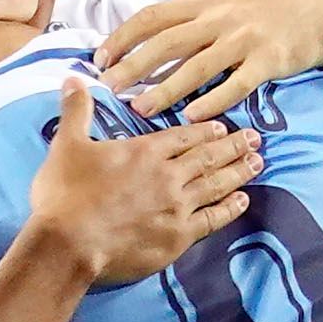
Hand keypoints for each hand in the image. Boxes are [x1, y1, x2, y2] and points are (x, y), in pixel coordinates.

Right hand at [21, 83, 259, 285]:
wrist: (68, 244)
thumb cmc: (64, 194)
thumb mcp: (66, 144)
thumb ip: (76, 110)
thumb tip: (72, 77)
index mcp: (145, 151)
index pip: (183, 136)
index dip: (205, 130)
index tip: (224, 126)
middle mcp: (168, 176)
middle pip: (207, 157)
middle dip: (233, 146)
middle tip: (256, 138)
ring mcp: (177, 207)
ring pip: (216, 184)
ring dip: (238, 171)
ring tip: (258, 162)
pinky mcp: (178, 238)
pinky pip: (213, 219)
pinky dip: (230, 209)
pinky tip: (243, 201)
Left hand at [94, 0, 322, 120]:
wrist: (319, 15)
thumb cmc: (265, 4)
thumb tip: (153, 15)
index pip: (152, 16)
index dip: (123, 37)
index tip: (100, 58)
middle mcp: (220, 17)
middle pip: (166, 42)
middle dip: (133, 66)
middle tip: (110, 88)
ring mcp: (244, 39)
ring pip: (196, 67)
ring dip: (165, 90)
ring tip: (140, 109)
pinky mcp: (266, 62)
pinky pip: (234, 85)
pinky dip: (211, 100)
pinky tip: (191, 116)